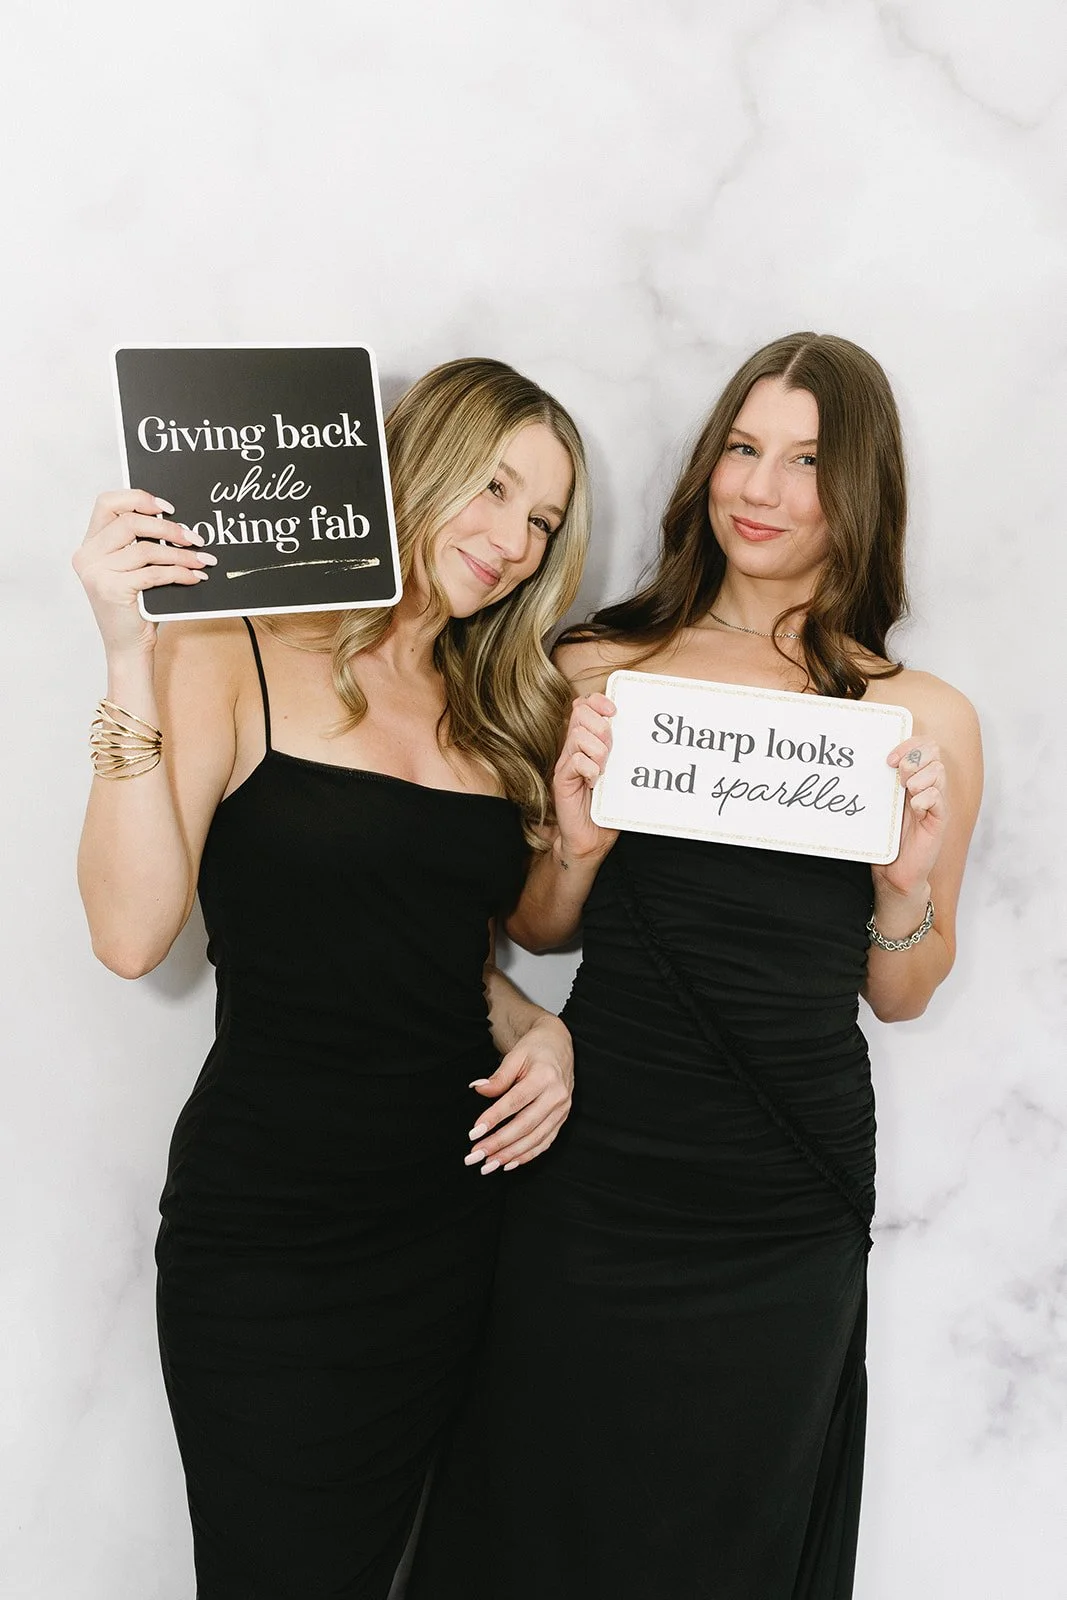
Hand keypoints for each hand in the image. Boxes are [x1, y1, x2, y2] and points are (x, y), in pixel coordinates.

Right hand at [72, 490, 216, 659]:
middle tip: (194, 537)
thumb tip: (177, 522)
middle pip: (129, 522)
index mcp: (90, 545)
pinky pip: (153, 573)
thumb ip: (141, 544)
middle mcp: (88, 556)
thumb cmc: (135, 607)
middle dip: (168, 528)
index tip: (167, 507)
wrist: (127, 648)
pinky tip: (195, 576)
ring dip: (180, 554)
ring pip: (145, 549)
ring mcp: (97, 573)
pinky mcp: (112, 590)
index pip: (107, 504)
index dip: (138, 498)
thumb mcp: (134, 569)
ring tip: (201, 560)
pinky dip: (179, 573)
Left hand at [464, 1014, 573, 1173]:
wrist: (560, 1046)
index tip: (474, 1133)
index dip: (494, 1118)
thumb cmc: (535, 1049)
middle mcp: (556, 1096)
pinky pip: (545, 1142)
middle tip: (475, 1155)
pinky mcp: (562, 1119)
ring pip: (535, 1138)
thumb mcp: (516, 1055)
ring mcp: (562, 1110)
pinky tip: (509, 1163)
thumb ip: (499, 1076)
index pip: (515, 1102)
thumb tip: (478, 1089)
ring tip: (488, 1165)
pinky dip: (527, 1155)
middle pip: (525, 1125)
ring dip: (510, 1154)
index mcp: (544, 1076)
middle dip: (499, 1143)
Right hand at [553, 693, 618, 862]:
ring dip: (598, 749)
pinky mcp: (562, 781)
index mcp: (586, 741)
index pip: (585, 705)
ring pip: (578, 736)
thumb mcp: (620, 774)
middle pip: (580, 713)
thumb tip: (646, 733)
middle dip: (601, 725)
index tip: (615, 711)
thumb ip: (624, 753)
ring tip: (604, 768)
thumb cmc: (607, 807)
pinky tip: (595, 781)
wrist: (591, 840)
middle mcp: (574, 748)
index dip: (599, 701)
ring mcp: (566, 764)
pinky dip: (589, 768)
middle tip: (611, 749)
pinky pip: (574, 762)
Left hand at [874, 738, 947, 899]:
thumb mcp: (879, 805)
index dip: (909, 744)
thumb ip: (877, 784)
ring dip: (918, 778)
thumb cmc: (884, 838)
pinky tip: (915, 809)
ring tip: (906, 793)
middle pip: (934, 751)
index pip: (924, 745)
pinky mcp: (938, 821)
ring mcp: (935, 803)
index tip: (888, 760)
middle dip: (913, 758)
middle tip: (898, 777)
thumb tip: (857, 760)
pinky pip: (938, 799)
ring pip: (938, 771)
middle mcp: (927, 786)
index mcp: (914, 778)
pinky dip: (924, 799)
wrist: (893, 872)